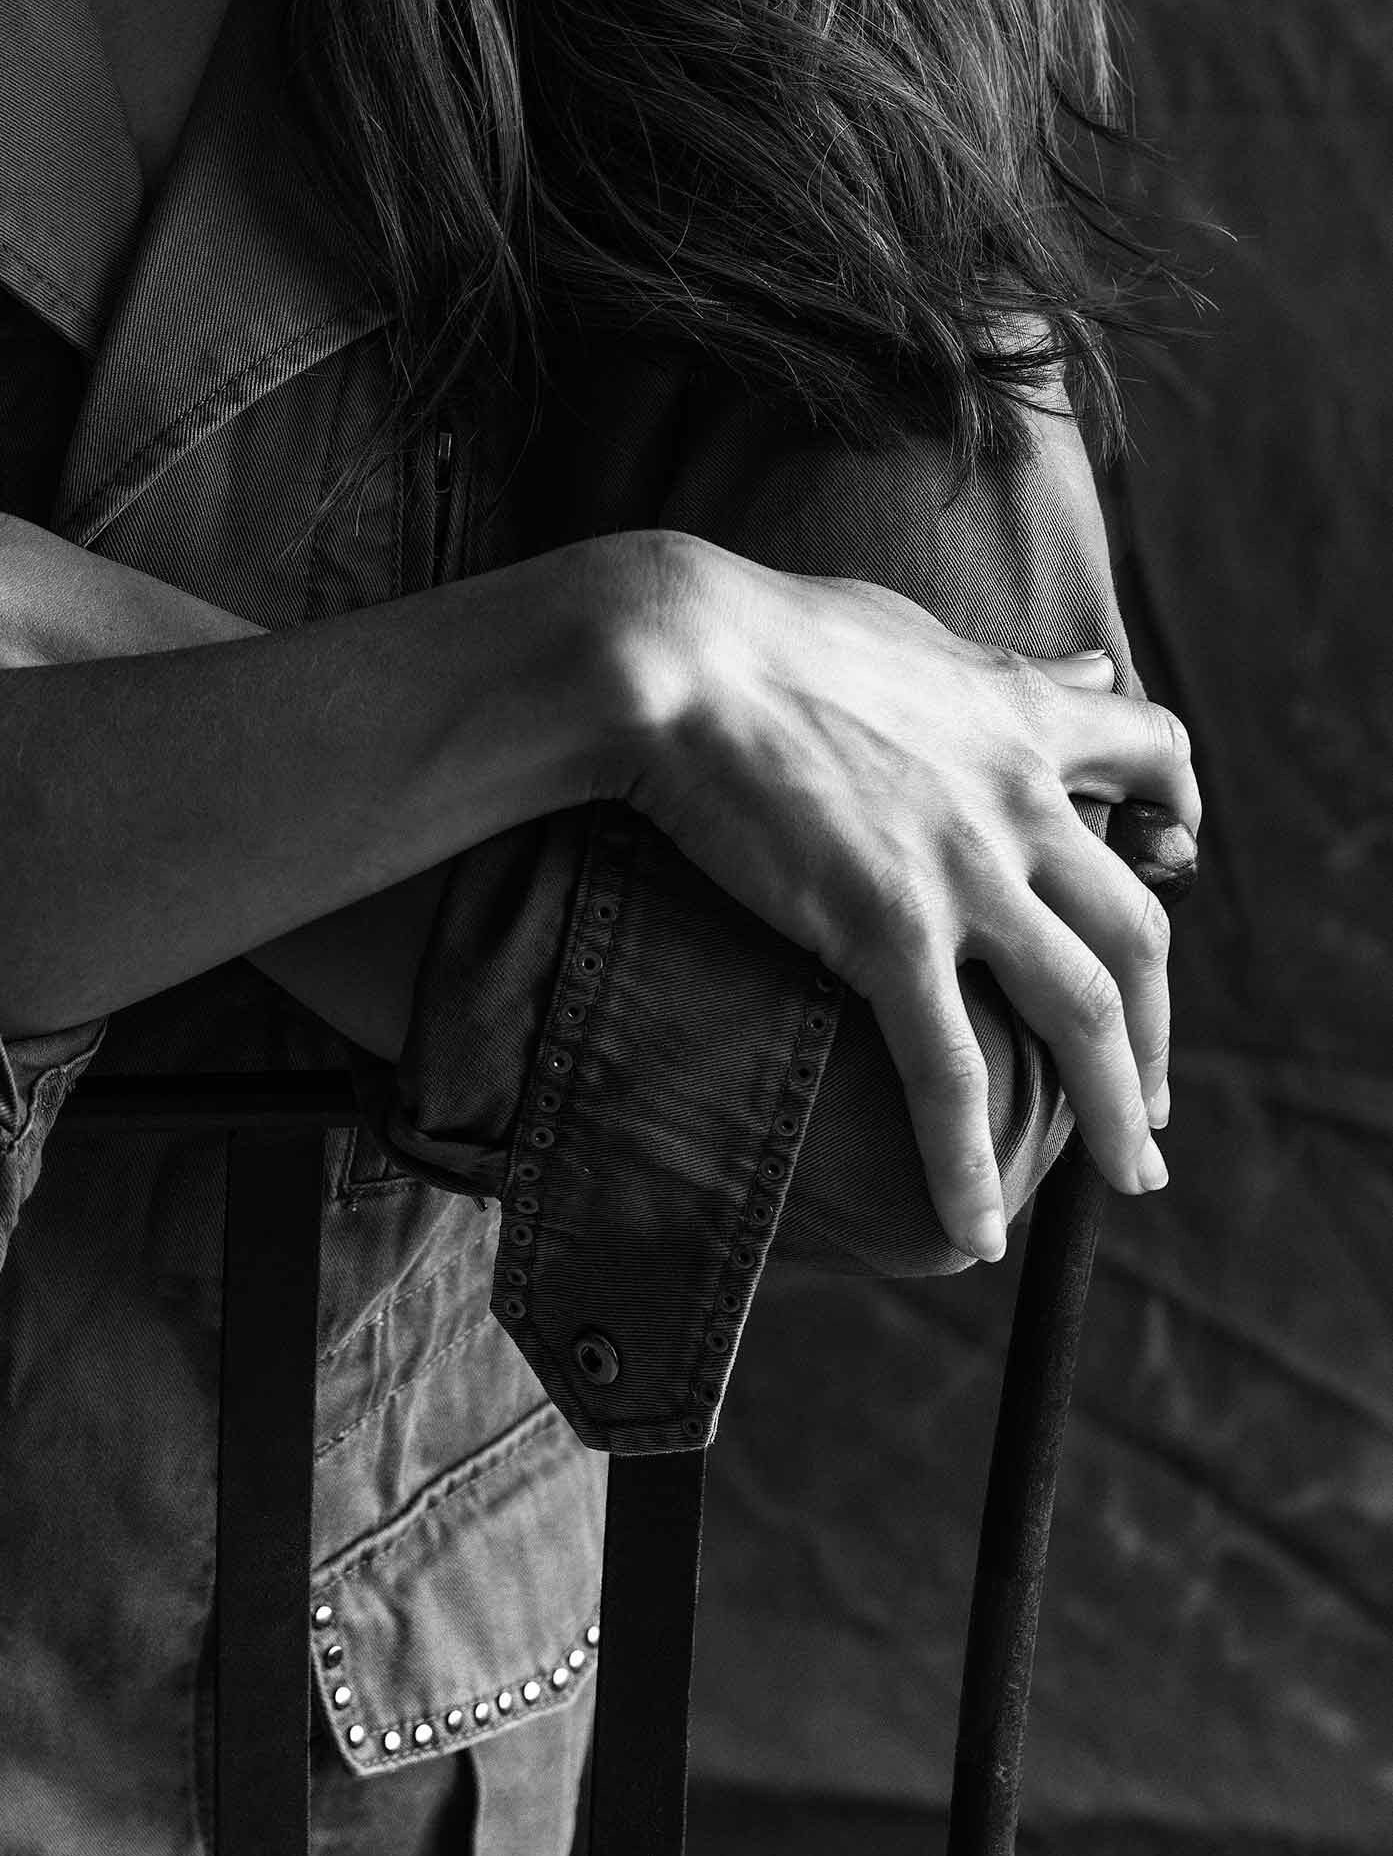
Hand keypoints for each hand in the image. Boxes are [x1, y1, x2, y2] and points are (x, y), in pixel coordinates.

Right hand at [612, 535, 1198, 1261]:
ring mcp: (962, 871)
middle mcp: (1019, 799)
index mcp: (1021, 716)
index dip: (1180, 814)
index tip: (1172, 860)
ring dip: (1121, 1109)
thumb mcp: (913, 632)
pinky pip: (951, 1072)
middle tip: (1151, 1093)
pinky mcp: (887, 931)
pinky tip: (977, 1228)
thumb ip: (1004, 669)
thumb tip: (1087, 667)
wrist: (675, 654)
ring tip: (1128, 1177)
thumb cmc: (765, 628)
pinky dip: (968, 1161)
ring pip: (1089, 1012)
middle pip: (1140, 928)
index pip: (1158, 757)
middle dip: (1161, 1026)